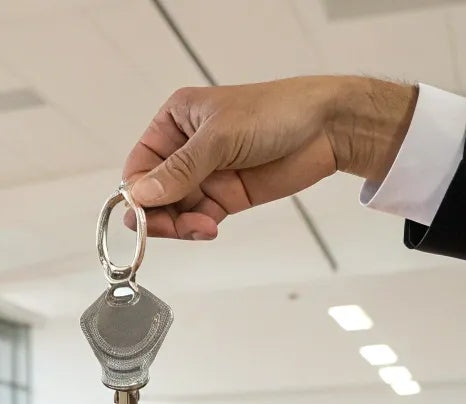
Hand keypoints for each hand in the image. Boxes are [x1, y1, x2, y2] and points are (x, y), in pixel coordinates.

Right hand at [120, 76, 415, 240]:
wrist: (327, 127)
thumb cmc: (275, 112)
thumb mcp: (220, 136)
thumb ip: (179, 170)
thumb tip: (139, 196)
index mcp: (175, 122)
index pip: (140, 164)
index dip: (137, 191)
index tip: (143, 211)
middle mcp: (185, 149)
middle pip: (153, 193)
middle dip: (157, 213)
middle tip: (168, 228)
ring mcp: (205, 175)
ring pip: (173, 211)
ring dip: (178, 225)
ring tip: (199, 227)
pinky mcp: (225, 196)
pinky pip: (197, 219)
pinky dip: (196, 229)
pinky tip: (208, 228)